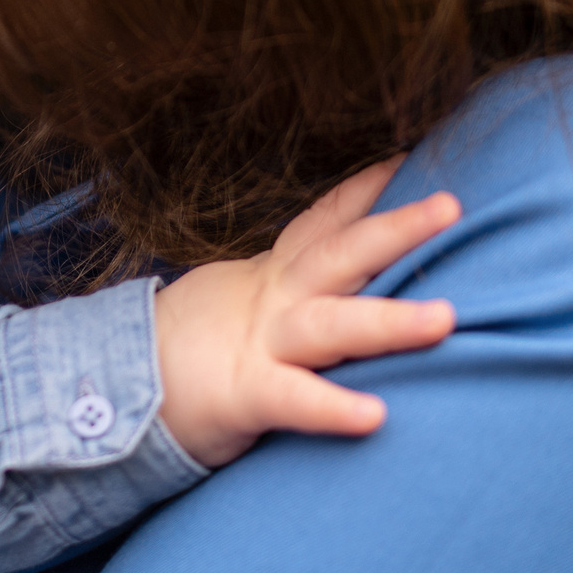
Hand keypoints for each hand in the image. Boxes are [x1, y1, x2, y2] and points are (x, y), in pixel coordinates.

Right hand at [151, 159, 460, 468]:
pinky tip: (374, 416)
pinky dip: (331, 407)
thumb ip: (295, 289)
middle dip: (397, 228)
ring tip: (446, 319)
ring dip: (389, 320)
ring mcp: (260, 343)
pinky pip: (293, 399)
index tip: (411, 156)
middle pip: (341, 254)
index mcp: (275, 275)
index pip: (325, 221)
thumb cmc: (194, 349)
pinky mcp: (244, 393)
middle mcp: (274, 299)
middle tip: (453, 206)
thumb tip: (347, 281)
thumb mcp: (243, 301)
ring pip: (332, 325)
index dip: (367, 188)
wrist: (119, 388)